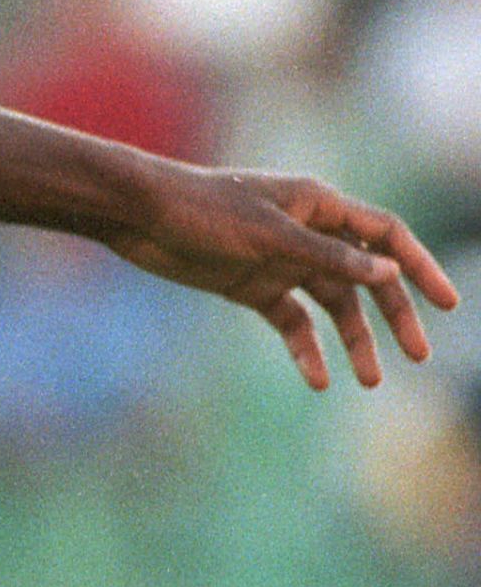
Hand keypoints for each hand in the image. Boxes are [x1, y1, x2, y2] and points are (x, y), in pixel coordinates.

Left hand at [106, 167, 459, 390]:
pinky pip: (291, 320)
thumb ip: (329, 258)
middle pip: (365, 276)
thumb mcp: (271, 237)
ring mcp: (280, 259)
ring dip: (353, 340)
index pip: (384, 235)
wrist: (139, 216)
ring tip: (368, 382)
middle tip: (417, 356)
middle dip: (393, 314)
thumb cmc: (204, 211)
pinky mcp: (252, 284)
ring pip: (331, 303)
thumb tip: (388, 275)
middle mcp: (306, 231)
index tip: (447, 304)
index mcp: (318, 204)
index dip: (418, 266)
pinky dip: (305, 348)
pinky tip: (316, 379)